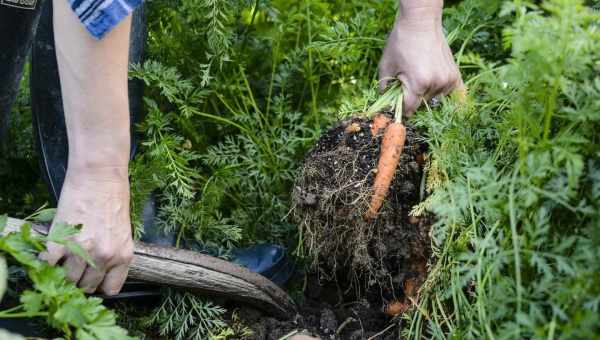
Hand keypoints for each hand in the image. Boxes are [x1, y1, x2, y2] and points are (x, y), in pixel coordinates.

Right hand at [40, 168, 132, 294]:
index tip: (93, 279)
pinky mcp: (61, 242)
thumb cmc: (113, 199)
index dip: (99, 285)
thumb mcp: (122, 232)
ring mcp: (82, 251)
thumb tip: (99, 271)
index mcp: (124, 256)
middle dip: (80, 279)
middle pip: (87, 286)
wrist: (99, 177)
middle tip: (75, 267)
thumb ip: (113, 253)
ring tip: (64, 258)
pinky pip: (49, 264)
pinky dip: (48, 260)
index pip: (110, 289)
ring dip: (63, 272)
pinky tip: (53, 251)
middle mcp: (105, 257)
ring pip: (68, 279)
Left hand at [379, 1, 463, 115]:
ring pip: (434, 98)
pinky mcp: (455, 74)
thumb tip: (385, 102)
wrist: (420, 23)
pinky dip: (444, 93)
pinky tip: (437, 89)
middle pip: (422, 103)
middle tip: (406, 85)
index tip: (396, 104)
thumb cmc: (401, 42)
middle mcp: (436, 84)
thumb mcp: (386, 66)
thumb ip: (384, 88)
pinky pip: (453, 93)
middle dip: (412, 98)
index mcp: (419, 83)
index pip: (409, 108)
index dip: (400, 108)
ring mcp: (448, 80)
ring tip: (419, 77)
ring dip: (426, 94)